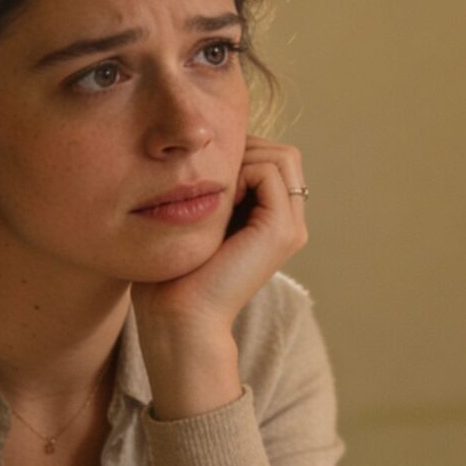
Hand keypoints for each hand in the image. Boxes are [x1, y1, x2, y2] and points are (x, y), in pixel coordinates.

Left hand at [133, 138, 306, 418]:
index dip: (241, 150)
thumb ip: (212, 191)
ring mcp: (291, 227)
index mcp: (273, 222)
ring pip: (282, 157)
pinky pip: (269, 171)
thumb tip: (203, 150)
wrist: (179, 318)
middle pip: (283, 154)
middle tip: (207, 172)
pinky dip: (240, 170)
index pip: (273, 159)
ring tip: (212, 186)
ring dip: (243, 157)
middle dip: (246, 148)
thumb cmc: (174, 275)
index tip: (203, 169)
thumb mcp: (197, 221)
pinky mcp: (281, 231)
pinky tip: (215, 197)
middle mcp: (289, 224)